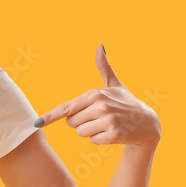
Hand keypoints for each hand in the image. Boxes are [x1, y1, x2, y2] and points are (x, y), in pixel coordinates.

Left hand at [33, 44, 159, 146]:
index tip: (37, 123)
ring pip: (81, 133)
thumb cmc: (126, 103)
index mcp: (95, 94)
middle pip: (71, 123)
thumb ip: (104, 67)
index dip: (50, 116)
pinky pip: (93, 141)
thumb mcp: (114, 84)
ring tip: (106, 124)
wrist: (149, 123)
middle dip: (81, 122)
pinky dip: (100, 140)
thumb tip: (100, 45)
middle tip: (99, 118)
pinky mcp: (114, 134)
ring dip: (91, 132)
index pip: (67, 108)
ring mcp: (108, 120)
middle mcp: (100, 105)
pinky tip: (112, 133)